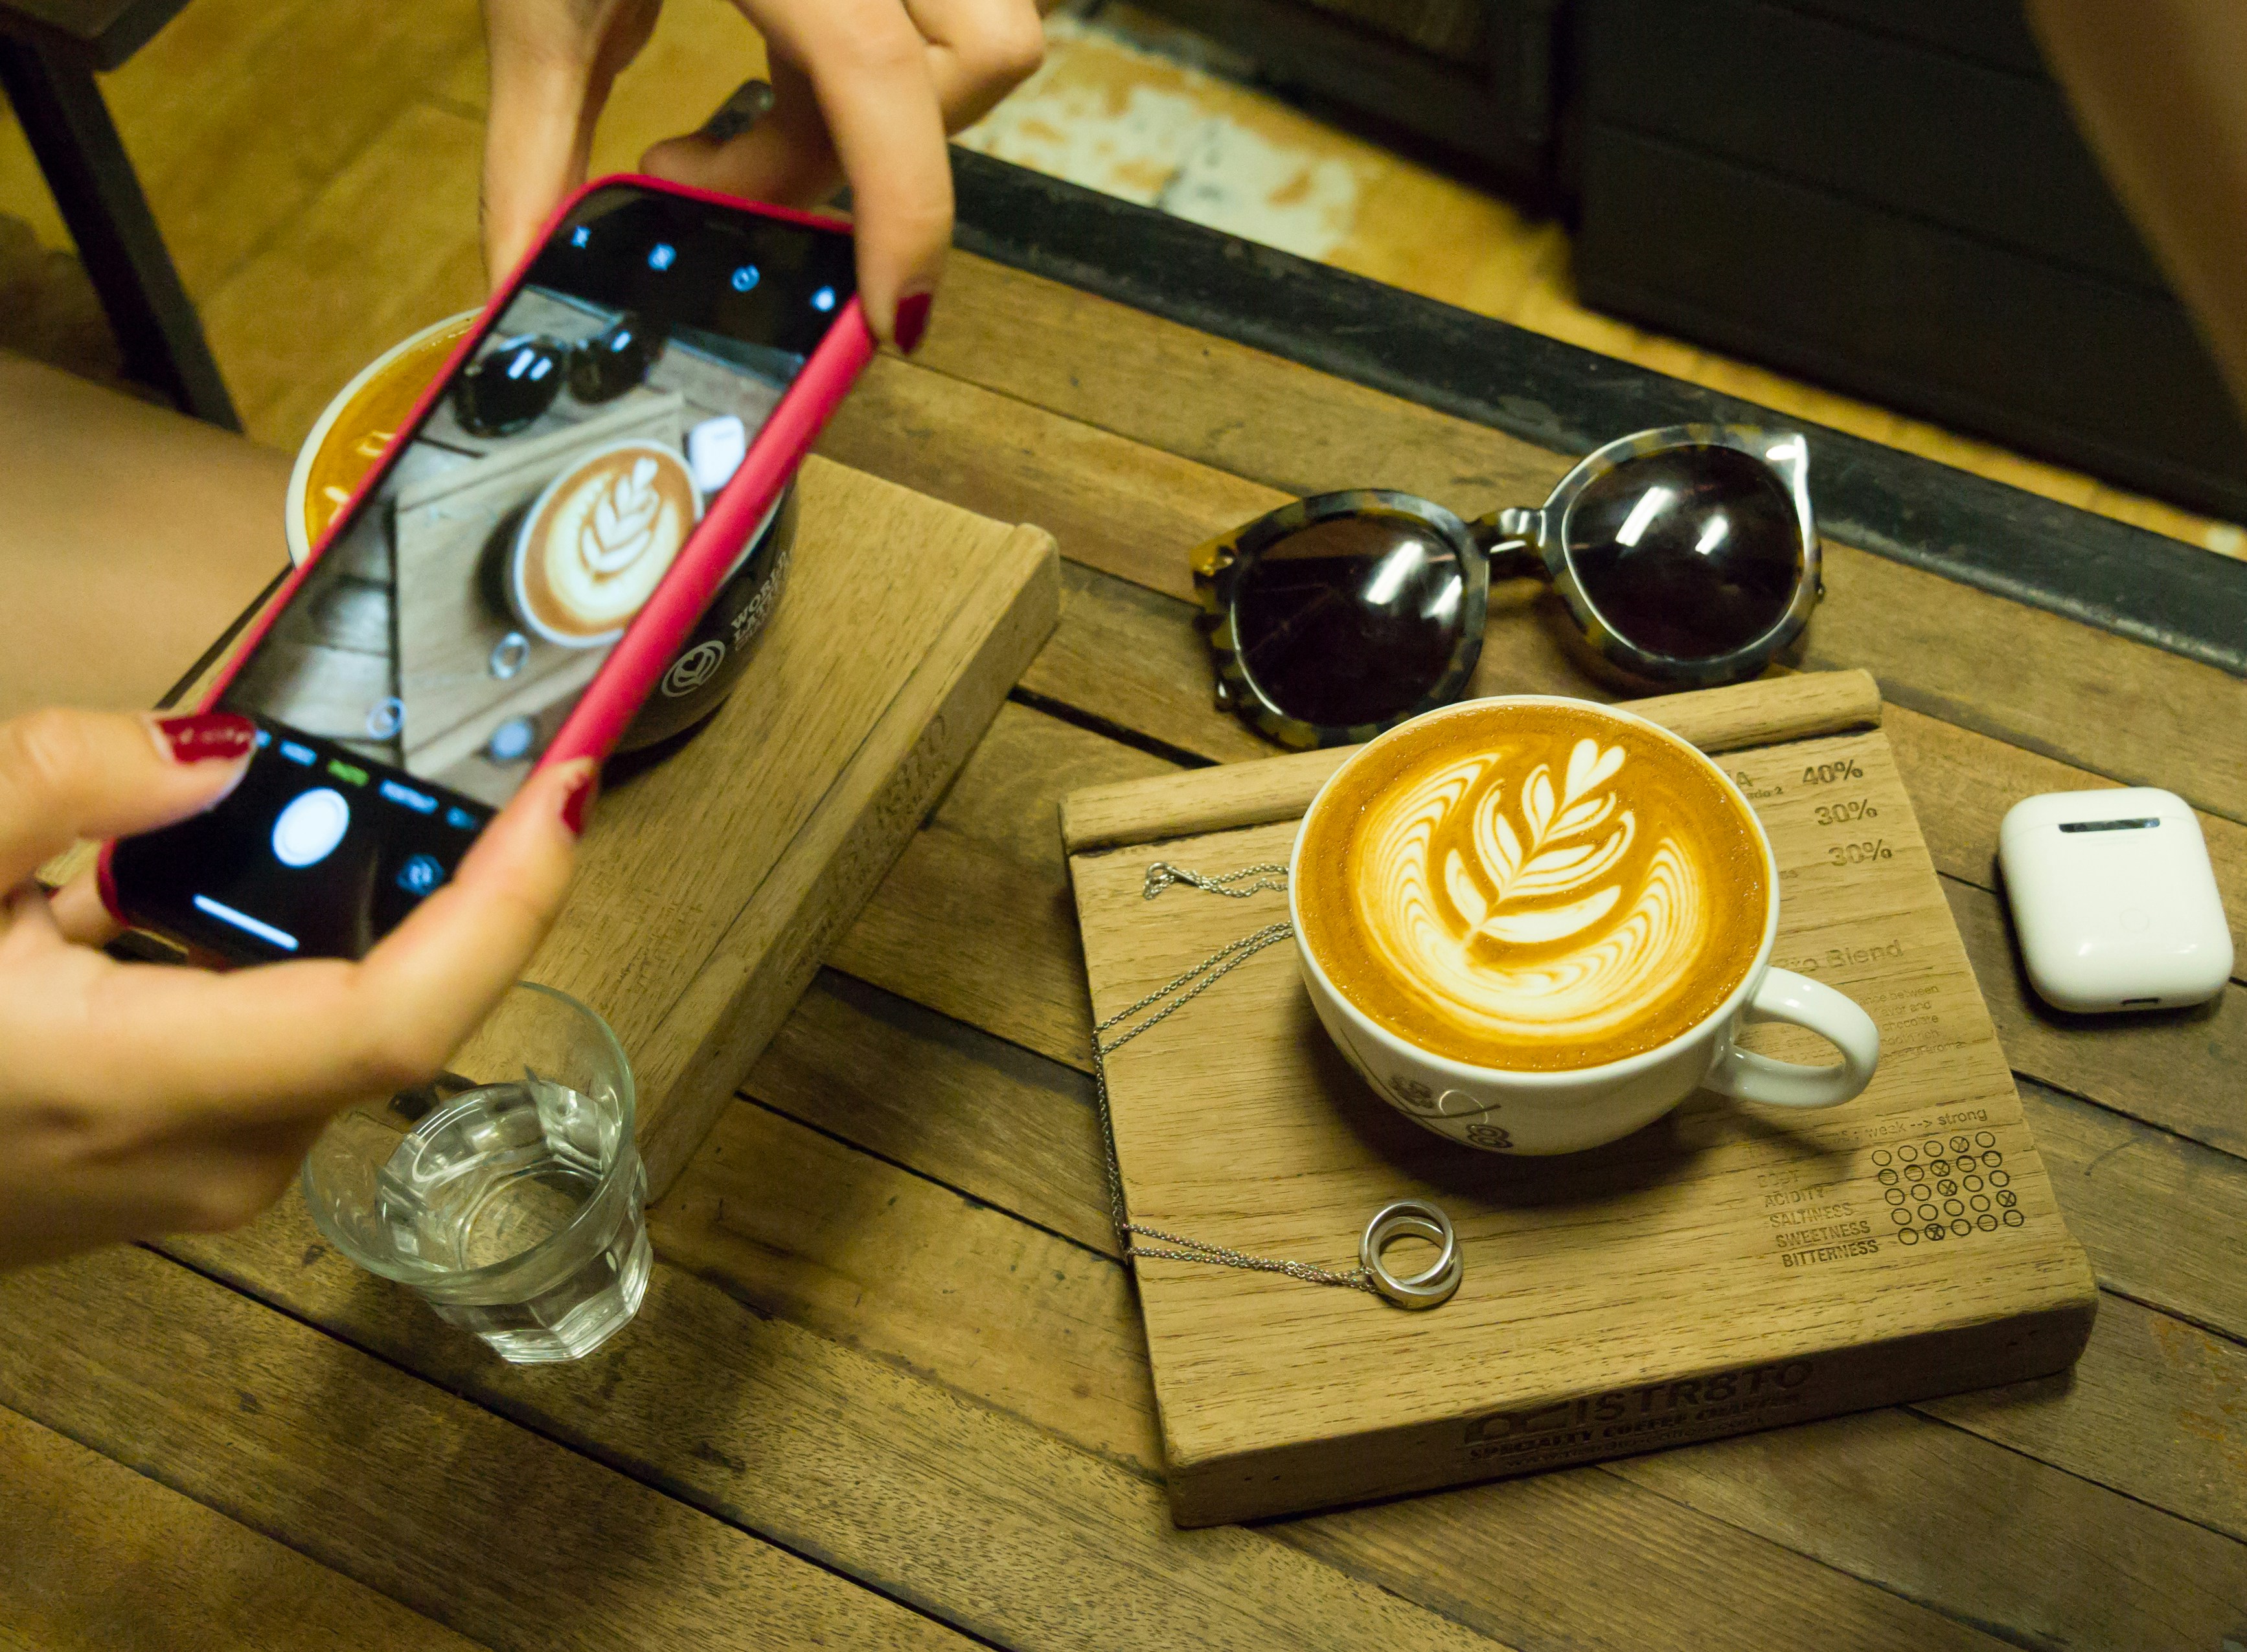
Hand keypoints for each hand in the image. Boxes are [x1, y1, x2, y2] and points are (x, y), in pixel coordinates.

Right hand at [0, 708, 589, 1269]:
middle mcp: (207, 1158)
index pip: (399, 1018)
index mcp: (141, 1089)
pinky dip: (278, 953)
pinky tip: (221, 878)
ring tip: (353, 794)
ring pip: (336, 1024)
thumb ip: (60, 784)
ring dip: (356, 910)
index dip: (507, 905)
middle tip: (480, 754)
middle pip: (387, 1009)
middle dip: (443, 878)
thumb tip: (216, 755)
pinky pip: (272, 1045)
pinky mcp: (173, 1163)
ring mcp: (195, 1176)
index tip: (566, 791)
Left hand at [480, 0, 1046, 346]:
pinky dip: (870, 68)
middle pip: (971, 68)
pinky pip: (938, 14)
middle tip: (728, 175)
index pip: (887, 79)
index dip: (908, 216)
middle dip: (871, 158)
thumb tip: (522, 271)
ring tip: (751, 119)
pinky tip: (781, 55)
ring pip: (975, 42)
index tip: (892, 316)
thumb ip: (534, 148)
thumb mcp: (538, 0)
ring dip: (877, 117)